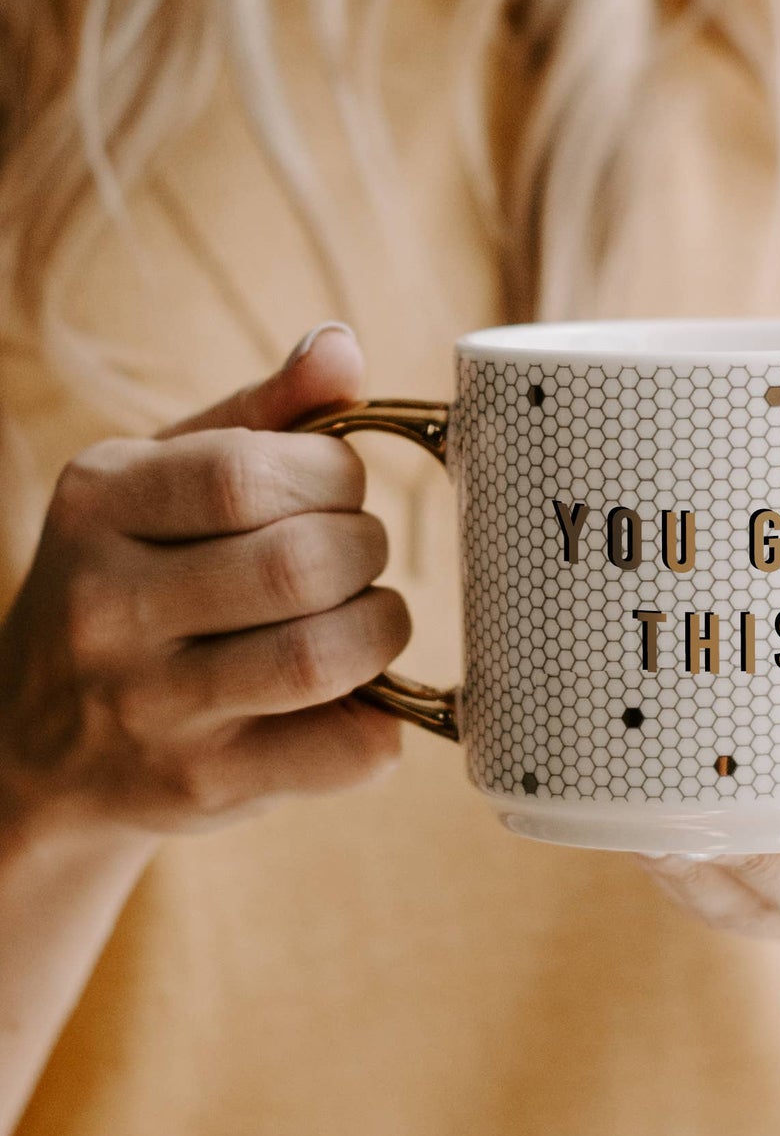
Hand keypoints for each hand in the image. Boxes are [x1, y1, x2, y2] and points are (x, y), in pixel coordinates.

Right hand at [0, 323, 409, 844]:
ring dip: (381, 629)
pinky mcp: (200, 787)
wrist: (39, 748)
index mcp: (99, 504)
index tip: (335, 489)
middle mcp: (106, 609)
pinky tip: (357, 697)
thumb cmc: (135, 583)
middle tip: (354, 557)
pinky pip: (346, 749)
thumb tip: (341, 348)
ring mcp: (149, 709)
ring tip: (362, 620)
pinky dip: (383, 720)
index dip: (334, 476)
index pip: (253, 473)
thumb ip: (261, 413)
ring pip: (324, 657)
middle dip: (364, 551)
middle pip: (301, 565)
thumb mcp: (163, 481)